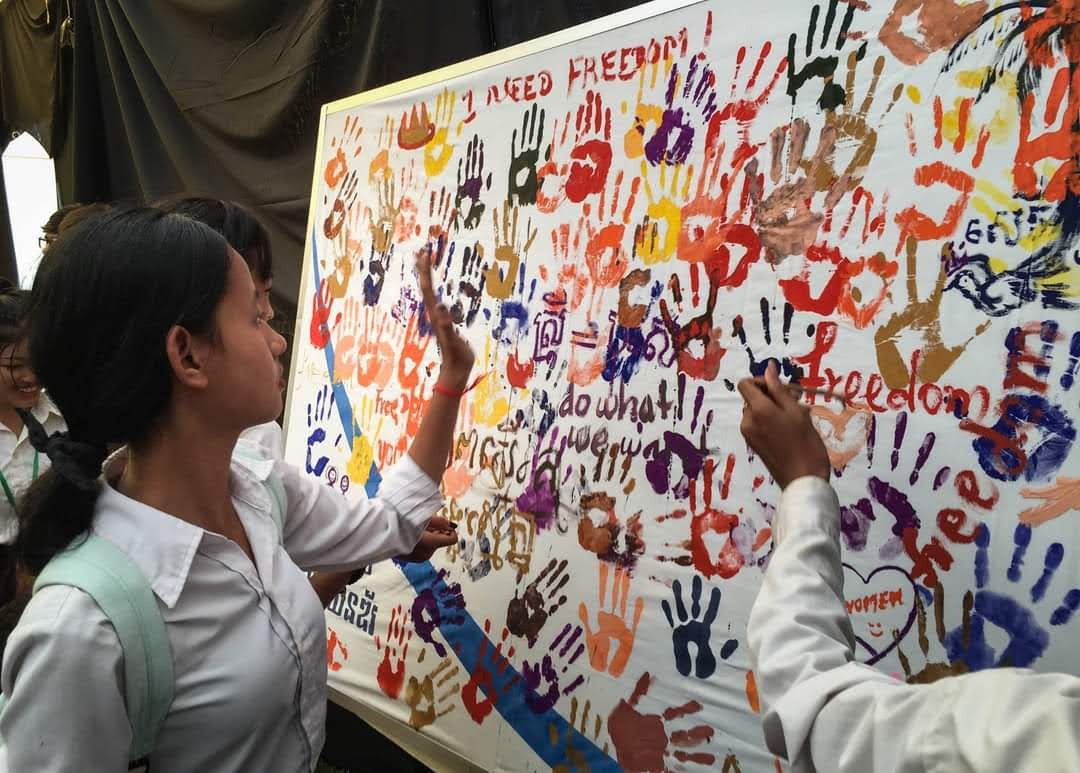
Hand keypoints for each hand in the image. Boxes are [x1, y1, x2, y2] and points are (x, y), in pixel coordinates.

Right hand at [401, 515, 457, 562]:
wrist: (380, 534)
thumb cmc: (399, 524)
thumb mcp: (421, 518)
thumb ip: (438, 522)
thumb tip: (449, 524)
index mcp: (430, 543)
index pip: (451, 539)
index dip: (451, 530)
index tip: (446, 524)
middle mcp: (427, 553)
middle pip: (440, 540)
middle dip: (437, 531)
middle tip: (428, 521)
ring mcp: (419, 558)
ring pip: (432, 544)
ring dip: (429, 535)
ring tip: (417, 527)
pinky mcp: (412, 559)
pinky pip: (423, 549)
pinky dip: (421, 541)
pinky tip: (412, 533)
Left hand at [417, 242, 475, 390]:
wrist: (455, 371)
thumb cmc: (455, 356)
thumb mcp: (452, 340)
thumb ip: (446, 324)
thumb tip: (440, 308)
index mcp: (435, 314)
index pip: (427, 288)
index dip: (425, 270)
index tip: (425, 253)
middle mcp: (434, 313)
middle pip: (426, 287)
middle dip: (423, 268)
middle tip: (422, 250)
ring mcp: (438, 318)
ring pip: (430, 293)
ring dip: (428, 277)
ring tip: (426, 263)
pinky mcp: (445, 322)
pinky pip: (438, 301)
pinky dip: (437, 291)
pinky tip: (438, 291)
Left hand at [738, 361, 829, 488]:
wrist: (803, 480)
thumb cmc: (805, 443)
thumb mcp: (796, 412)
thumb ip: (779, 389)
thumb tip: (768, 368)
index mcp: (758, 410)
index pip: (745, 384)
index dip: (761, 381)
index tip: (781, 388)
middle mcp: (747, 421)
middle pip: (752, 397)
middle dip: (773, 395)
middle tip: (797, 401)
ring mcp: (748, 434)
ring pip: (758, 411)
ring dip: (775, 408)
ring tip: (798, 417)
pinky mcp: (753, 444)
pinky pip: (759, 424)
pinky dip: (772, 421)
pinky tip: (792, 429)